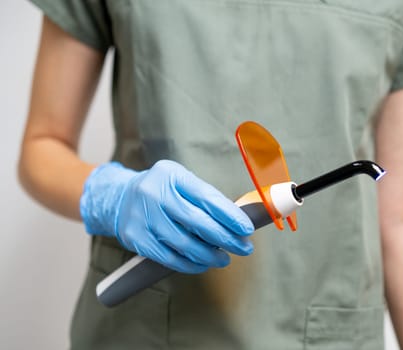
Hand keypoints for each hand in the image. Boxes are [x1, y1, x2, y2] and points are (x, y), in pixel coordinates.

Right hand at [80, 160, 253, 272]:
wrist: (120, 198)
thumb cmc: (162, 191)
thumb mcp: (181, 182)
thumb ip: (205, 198)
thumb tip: (238, 222)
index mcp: (172, 175)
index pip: (207, 197)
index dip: (230, 215)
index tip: (247, 228)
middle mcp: (155, 193)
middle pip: (197, 221)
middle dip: (225, 238)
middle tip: (244, 248)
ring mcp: (142, 216)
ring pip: (183, 243)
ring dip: (209, 255)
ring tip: (224, 259)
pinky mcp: (135, 238)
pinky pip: (167, 257)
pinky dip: (189, 264)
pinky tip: (202, 264)